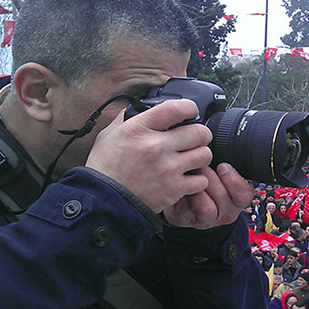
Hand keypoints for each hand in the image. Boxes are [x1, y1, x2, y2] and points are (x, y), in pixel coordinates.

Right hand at [86, 99, 211, 213]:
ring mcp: (167, 168)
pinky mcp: (174, 189)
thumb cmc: (105, 168)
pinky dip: (198, 179)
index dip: (189, 107)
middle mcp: (156, 146)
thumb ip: (127, 119)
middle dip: (201, 134)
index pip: (177, 108)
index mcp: (140, 129)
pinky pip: (202, 180)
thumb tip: (140, 108)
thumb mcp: (110, 135)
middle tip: (195, 138)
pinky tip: (189, 178)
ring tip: (193, 158)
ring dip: (201, 155)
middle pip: (199, 132)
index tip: (190, 111)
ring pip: (205, 154)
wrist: (103, 200)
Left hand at [164, 163, 253, 228]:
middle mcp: (224, 211)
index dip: (234, 180)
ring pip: (207, 208)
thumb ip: (225, 160)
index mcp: (236, 198)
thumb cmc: (202, 175)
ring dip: (197, 188)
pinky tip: (178, 185)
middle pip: (223, 198)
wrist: (179, 192)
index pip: (245, 194)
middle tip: (201, 167)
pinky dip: (182, 195)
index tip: (222, 166)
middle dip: (211, 179)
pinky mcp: (186, 220)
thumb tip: (225, 143)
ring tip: (190, 175)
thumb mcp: (218, 168)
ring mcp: (205, 219)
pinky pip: (186, 211)